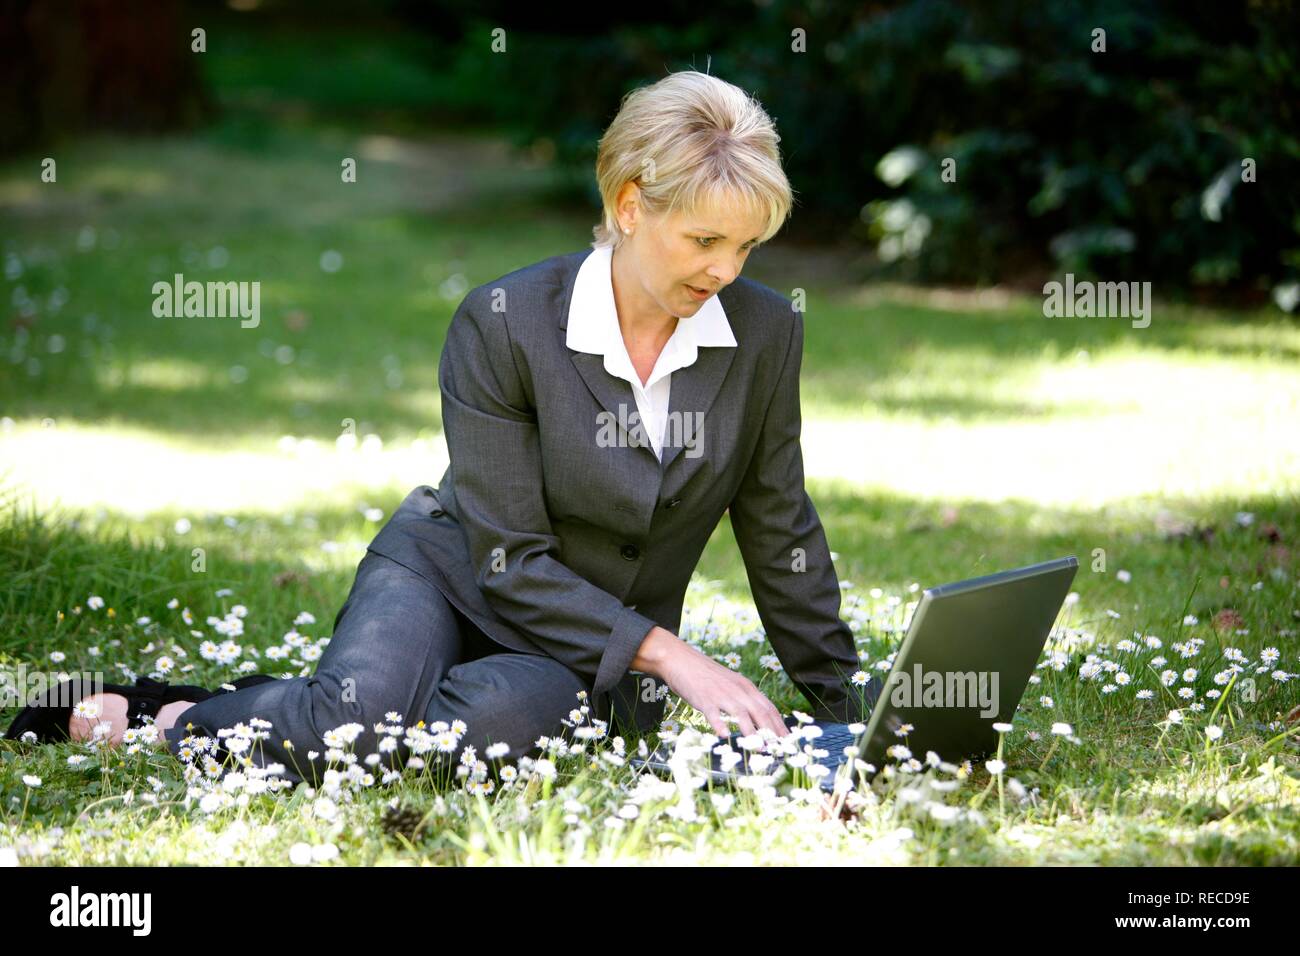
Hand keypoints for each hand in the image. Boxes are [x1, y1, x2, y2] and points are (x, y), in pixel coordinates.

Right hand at [655, 637, 790, 740]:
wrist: (682, 660)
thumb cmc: (706, 675)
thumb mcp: (730, 684)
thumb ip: (743, 698)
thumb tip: (756, 718)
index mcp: (746, 687)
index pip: (769, 707)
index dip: (779, 724)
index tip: (787, 740)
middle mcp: (738, 690)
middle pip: (760, 712)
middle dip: (771, 732)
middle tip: (778, 749)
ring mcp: (721, 694)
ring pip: (741, 714)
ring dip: (752, 733)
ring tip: (759, 748)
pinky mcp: (704, 699)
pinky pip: (714, 714)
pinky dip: (720, 724)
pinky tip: (723, 736)